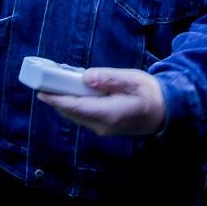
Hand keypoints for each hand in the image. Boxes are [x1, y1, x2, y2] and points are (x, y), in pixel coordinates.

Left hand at [37, 68, 165, 136]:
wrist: (165, 112)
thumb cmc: (150, 94)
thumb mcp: (132, 80)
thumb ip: (109, 78)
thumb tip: (86, 77)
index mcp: (109, 113)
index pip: (75, 107)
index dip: (56, 100)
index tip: (41, 92)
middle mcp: (102, 125)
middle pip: (71, 112)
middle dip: (55, 99)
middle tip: (42, 82)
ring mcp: (103, 127)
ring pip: (75, 115)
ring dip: (63, 101)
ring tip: (52, 84)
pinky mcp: (104, 125)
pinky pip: (82, 115)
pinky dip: (73, 104)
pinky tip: (69, 91)